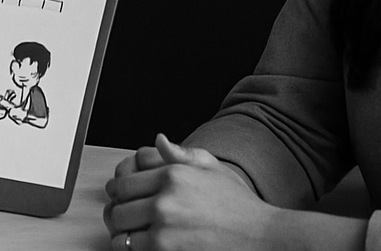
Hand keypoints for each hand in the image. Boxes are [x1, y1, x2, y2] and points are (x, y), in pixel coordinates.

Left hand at [102, 135, 274, 250]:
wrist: (262, 239)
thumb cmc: (240, 207)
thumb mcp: (214, 169)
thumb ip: (182, 154)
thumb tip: (159, 141)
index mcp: (172, 175)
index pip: (123, 182)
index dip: (118, 192)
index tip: (121, 198)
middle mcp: (164, 201)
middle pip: (118, 208)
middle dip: (118, 214)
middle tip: (125, 219)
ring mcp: (164, 229)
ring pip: (121, 233)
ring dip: (124, 235)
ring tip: (134, 235)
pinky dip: (134, 250)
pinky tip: (145, 247)